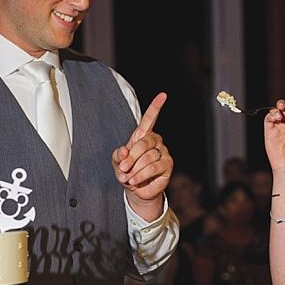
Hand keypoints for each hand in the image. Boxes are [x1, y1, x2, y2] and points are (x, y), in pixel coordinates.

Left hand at [113, 93, 173, 212]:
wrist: (136, 189)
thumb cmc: (127, 172)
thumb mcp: (117, 162)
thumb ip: (117, 155)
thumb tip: (124, 152)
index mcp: (142, 136)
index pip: (150, 119)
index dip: (156, 107)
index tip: (163, 95)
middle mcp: (155, 141)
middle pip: (144, 143)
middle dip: (131, 158)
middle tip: (123, 168)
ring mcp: (163, 152)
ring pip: (148, 157)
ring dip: (135, 170)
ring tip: (129, 178)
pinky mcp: (168, 164)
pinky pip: (154, 167)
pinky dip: (141, 175)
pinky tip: (135, 181)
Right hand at [263, 99, 284, 173]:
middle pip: (283, 110)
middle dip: (283, 105)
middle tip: (283, 105)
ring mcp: (277, 128)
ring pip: (275, 113)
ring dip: (276, 110)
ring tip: (278, 113)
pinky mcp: (268, 131)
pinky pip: (268, 119)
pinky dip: (271, 115)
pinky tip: (275, 117)